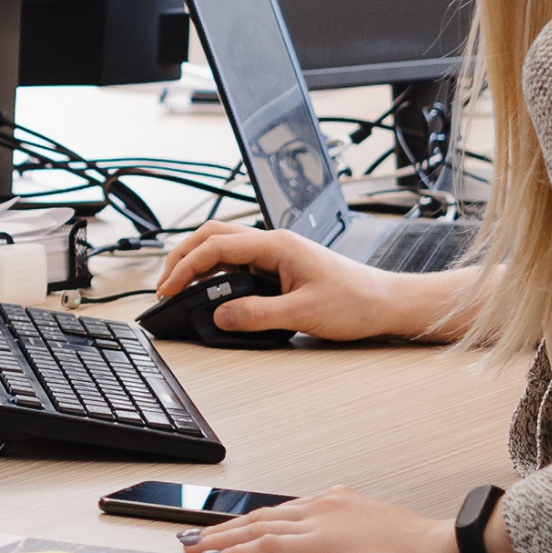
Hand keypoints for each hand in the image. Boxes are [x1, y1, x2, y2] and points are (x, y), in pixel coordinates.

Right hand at [151, 223, 455, 342]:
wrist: (387, 303)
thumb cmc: (356, 302)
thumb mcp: (302, 314)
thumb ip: (256, 314)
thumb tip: (219, 315)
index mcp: (277, 244)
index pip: (217, 246)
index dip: (187, 267)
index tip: (169, 289)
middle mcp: (274, 243)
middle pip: (213, 237)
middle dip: (183, 257)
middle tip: (164, 284)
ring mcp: (277, 254)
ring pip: (225, 247)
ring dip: (199, 263)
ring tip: (180, 287)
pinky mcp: (281, 267)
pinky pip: (239, 264)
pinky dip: (218, 274)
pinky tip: (212, 292)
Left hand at [188, 484, 469, 552]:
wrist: (445, 550)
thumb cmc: (425, 552)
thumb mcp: (382, 538)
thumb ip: (358, 540)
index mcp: (338, 501)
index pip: (282, 511)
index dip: (250, 522)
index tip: (227, 530)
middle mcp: (324, 504)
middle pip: (261, 516)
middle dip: (225, 528)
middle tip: (194, 538)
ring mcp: (319, 521)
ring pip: (255, 528)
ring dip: (221, 539)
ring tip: (194, 549)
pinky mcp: (319, 543)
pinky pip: (266, 546)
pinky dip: (238, 552)